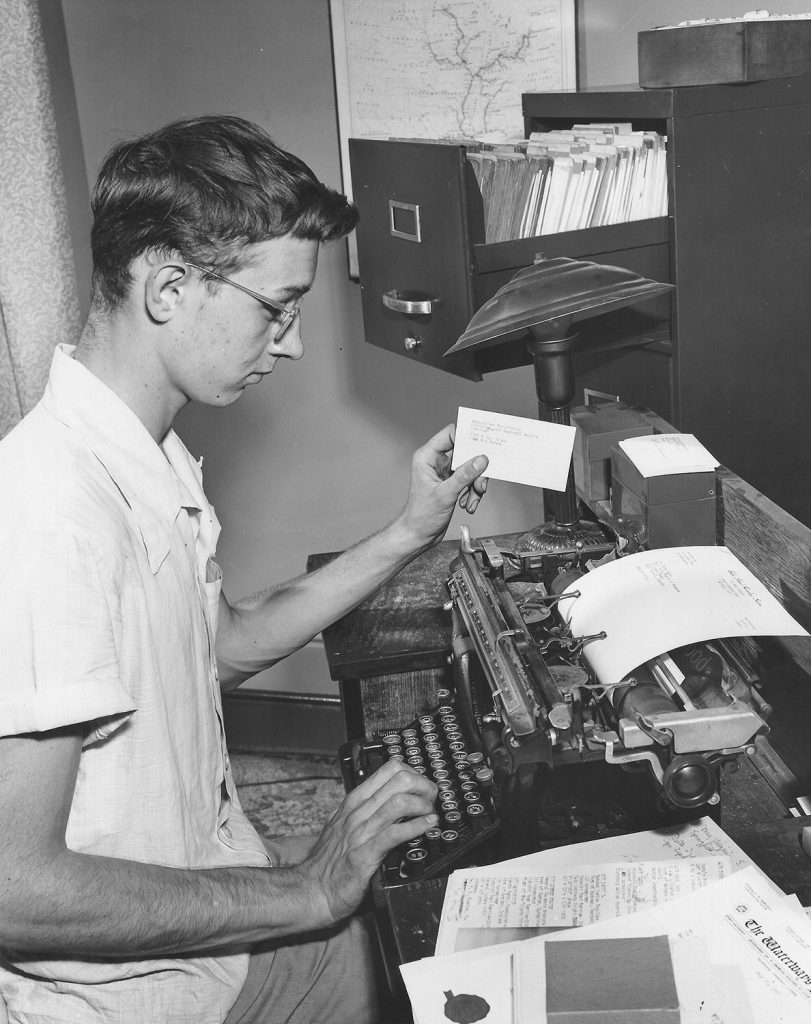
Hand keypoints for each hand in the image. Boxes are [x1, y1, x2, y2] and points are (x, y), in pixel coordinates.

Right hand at [296, 759, 437, 926]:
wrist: (312, 889)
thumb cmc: (329, 861)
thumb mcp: (343, 824)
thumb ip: (365, 810)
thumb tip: (391, 801)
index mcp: (355, 801)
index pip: (390, 769)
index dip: (414, 773)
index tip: (422, 786)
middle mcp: (358, 811)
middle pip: (399, 780)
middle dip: (423, 786)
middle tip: (431, 799)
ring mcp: (361, 831)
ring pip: (399, 802)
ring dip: (423, 805)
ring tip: (430, 813)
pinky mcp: (366, 854)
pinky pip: (396, 833)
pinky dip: (417, 827)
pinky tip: (427, 827)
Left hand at [398, 423, 487, 548]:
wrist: (418, 535)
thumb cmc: (421, 516)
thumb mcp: (445, 494)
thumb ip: (464, 475)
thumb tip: (481, 460)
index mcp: (427, 457)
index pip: (450, 434)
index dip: (467, 437)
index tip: (482, 446)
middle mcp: (436, 461)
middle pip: (465, 452)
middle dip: (476, 468)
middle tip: (480, 482)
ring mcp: (444, 472)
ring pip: (470, 468)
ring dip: (475, 483)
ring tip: (474, 497)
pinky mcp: (451, 483)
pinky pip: (469, 480)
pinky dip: (473, 492)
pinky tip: (468, 504)